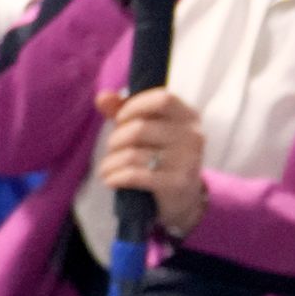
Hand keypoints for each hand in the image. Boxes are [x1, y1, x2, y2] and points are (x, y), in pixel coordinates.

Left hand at [92, 84, 208, 237]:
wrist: (185, 199)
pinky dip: (115, 177)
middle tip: (113, 149)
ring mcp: (187, 160)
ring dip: (111, 163)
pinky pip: (134, 175)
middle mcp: (192, 136)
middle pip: (140, 129)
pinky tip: (111, 180)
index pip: (162, 99)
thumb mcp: (148, 130)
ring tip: (107, 168)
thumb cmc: (161, 158)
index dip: (134, 106)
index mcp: (188, 117)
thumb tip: (102, 97)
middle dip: (116, 140)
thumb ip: (124, 111)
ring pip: (132, 154)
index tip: (120, 119)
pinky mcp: (176, 183)